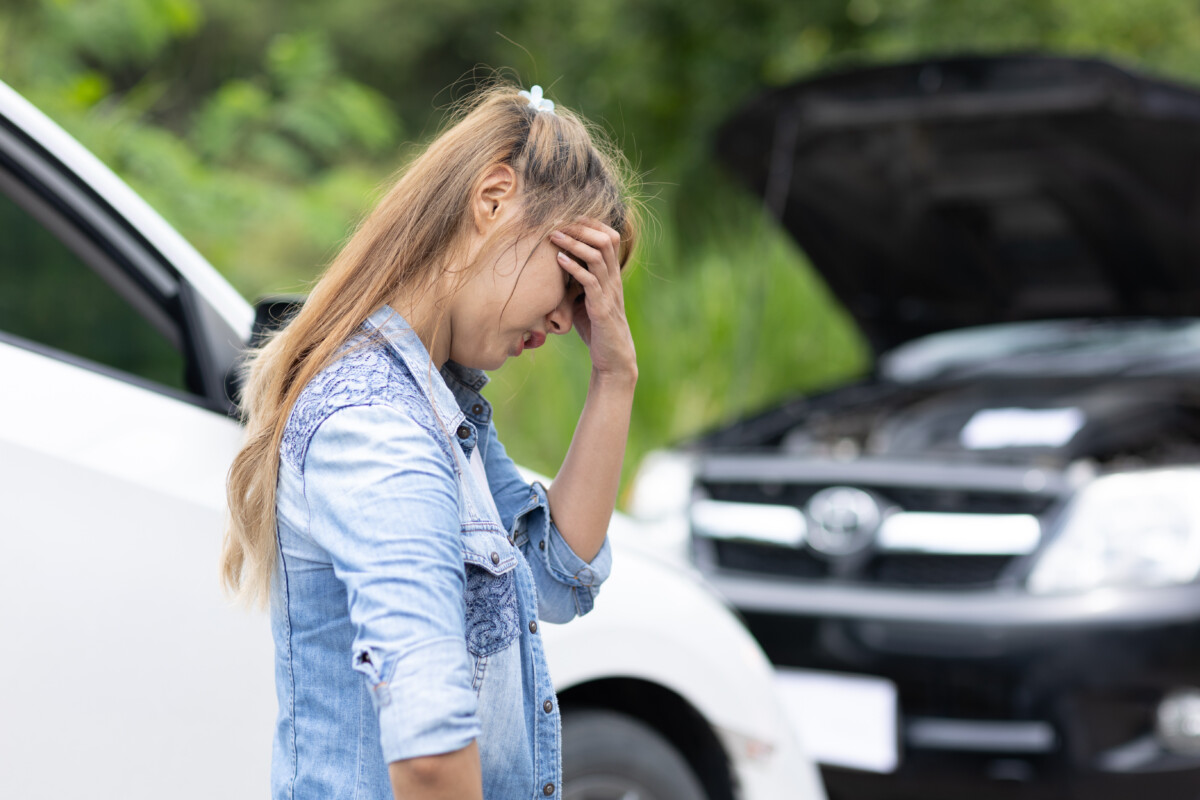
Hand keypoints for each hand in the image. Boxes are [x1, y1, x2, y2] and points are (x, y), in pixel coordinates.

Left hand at [550, 221, 636, 381]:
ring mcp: (609, 292)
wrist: (613, 357)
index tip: (570, 217)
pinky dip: (573, 267)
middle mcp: (613, 279)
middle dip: (582, 227)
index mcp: (611, 275)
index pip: (608, 238)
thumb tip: (553, 267)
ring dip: (574, 243)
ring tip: (555, 235)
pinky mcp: (601, 308)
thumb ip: (575, 282)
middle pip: (604, 240)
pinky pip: (589, 281)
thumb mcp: (584, 299)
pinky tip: (558, 259)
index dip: (591, 224)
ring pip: (597, 256)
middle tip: (559, 222)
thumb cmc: (596, 328)